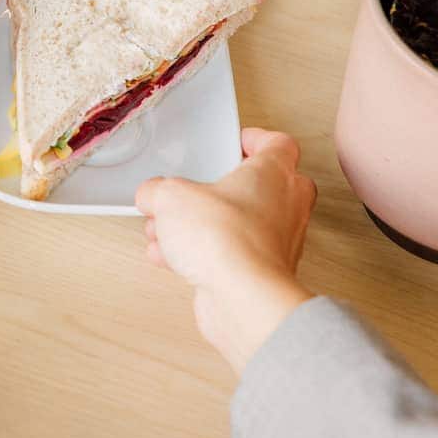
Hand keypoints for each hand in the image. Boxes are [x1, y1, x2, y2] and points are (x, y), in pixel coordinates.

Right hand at [135, 128, 317, 373]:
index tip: (235, 142)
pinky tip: (170, 258)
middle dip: (224, 188)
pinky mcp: (263, 274)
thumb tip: (152, 197)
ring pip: (241, 224)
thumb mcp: (170, 197)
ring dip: (203, 225)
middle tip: (202, 186)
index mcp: (274, 173)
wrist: (242, 297)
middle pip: (262, 186)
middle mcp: (286, 206)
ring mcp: (278, 243)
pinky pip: (231, 255)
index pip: (278, 143)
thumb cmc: (226, 239)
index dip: (254, 139)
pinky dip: (202, 255)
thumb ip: (157, 191)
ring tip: (168, 229)